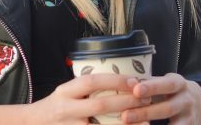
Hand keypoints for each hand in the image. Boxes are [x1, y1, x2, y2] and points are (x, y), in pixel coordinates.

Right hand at [21, 74, 150, 124]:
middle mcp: (67, 109)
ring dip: (126, 124)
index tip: (134, 81)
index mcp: (65, 91)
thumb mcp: (64, 93)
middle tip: (146, 100)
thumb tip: (117, 82)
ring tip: (146, 121)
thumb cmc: (54, 108)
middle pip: (101, 105)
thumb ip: (84, 90)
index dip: (114, 80)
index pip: (91, 82)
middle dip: (126, 102)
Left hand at [120, 73, 200, 123]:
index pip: (166, 84)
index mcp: (179, 83)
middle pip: (167, 108)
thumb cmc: (171, 90)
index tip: (136, 90)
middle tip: (126, 116)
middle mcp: (186, 101)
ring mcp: (190, 117)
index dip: (152, 87)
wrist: (199, 102)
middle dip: (145, 113)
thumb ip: (149, 82)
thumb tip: (124, 83)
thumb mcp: (165, 81)